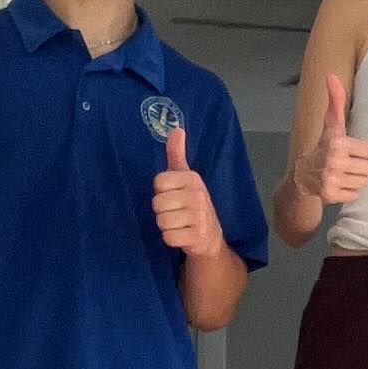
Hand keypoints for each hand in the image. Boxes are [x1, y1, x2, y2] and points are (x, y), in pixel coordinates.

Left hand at [153, 127, 223, 258]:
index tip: (173, 195)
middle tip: (176, 213)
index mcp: (193, 179)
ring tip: (179, 224)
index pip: (158, 182)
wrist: (210, 236)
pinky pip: (168, 237)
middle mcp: (198, 195)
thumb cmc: (192, 204)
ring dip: (166, 226)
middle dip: (162, 211)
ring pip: (162, 221)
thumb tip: (177, 129)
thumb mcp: (185, 177)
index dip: (161, 191)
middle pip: (157, 203)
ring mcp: (200, 217)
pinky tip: (182, 236)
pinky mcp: (198, 237)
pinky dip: (171, 239)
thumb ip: (177, 154)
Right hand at [295, 75, 367, 202]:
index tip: (351, 151)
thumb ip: (335, 100)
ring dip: (356, 180)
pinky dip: (349, 192)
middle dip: (362, 167)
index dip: (364, 153)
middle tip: (349, 164)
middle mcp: (333, 160)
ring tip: (343, 174)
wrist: (303, 174)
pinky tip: (339, 184)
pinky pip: (354, 195)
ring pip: (363, 183)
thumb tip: (331, 76)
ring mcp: (330, 179)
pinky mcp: (329, 195)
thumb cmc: (324, 146)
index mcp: (337, 141)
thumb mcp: (332, 124)